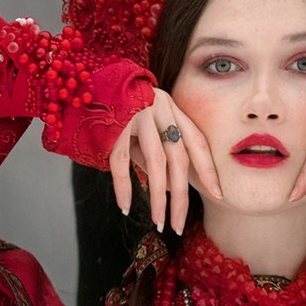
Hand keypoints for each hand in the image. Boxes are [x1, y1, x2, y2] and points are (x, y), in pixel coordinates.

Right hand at [110, 88, 222, 233]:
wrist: (88, 80)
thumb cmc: (119, 108)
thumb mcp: (145, 128)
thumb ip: (158, 153)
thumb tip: (168, 189)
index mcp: (172, 108)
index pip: (197, 142)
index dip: (208, 169)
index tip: (218, 195)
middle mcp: (160, 109)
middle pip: (179, 159)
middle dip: (181, 197)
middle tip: (179, 225)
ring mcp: (138, 114)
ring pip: (155, 162)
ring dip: (158, 198)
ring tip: (159, 223)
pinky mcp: (113, 122)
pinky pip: (121, 161)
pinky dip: (124, 186)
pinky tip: (126, 207)